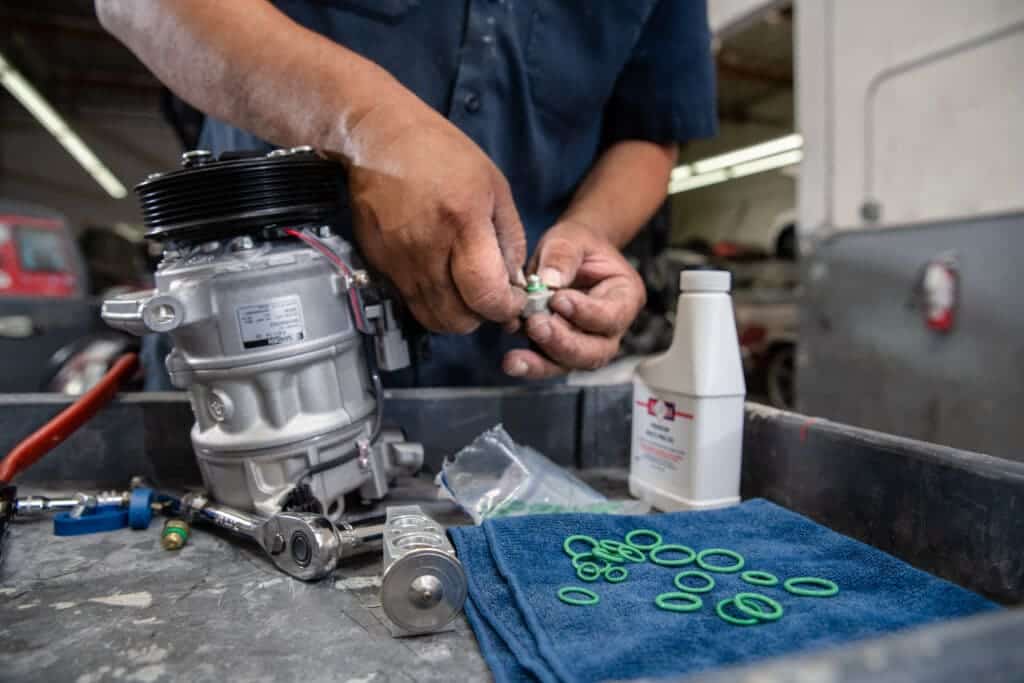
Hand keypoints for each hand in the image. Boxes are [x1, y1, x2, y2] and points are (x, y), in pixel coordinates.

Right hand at [340, 92, 525, 333]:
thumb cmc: (441, 153)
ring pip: (432, 318)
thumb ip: (510, 238)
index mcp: (463, 223)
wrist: (378, 137)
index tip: (513, 301)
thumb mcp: (494, 186)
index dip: (505, 308)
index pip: (485, 295)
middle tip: (489, 297)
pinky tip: (440, 279)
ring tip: (465, 292)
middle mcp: (427, 249)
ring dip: (455, 314)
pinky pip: (410, 302)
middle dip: (480, 316)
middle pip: (457, 319)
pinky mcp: (379, 264)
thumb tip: (514, 282)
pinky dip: (431, 302)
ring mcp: (398, 261)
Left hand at [503, 219, 645, 377]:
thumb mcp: (572, 237)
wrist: (568, 254)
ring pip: (572, 363)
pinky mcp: (561, 348)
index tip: (557, 299)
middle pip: (596, 351)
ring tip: (515, 358)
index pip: (611, 315)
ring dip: (543, 362)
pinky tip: (512, 361)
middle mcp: (611, 327)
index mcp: (625, 296)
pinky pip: (549, 363)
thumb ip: (563, 255)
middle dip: (564, 343)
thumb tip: (549, 282)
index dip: (585, 312)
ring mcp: (587, 342)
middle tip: (536, 325)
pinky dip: (531, 364)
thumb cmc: (577, 245)